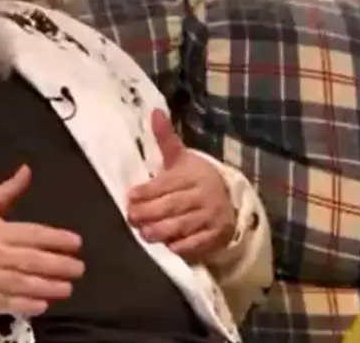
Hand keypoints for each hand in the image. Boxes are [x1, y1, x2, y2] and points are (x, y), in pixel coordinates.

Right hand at [0, 165, 84, 316]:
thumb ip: (6, 191)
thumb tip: (27, 170)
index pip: (35, 235)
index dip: (58, 239)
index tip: (76, 242)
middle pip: (35, 261)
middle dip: (60, 265)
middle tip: (79, 268)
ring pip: (26, 284)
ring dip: (49, 286)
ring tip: (67, 288)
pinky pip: (8, 303)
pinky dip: (26, 304)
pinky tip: (42, 304)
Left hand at [127, 109, 235, 262]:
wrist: (228, 200)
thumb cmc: (194, 178)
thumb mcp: (180, 158)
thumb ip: (165, 139)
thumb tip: (154, 112)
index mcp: (193, 174)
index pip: (167, 184)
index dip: (148, 191)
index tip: (130, 197)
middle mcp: (204, 195)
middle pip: (174, 205)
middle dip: (151, 212)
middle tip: (131, 217)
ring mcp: (211, 217)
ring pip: (184, 225)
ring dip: (162, 231)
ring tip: (144, 234)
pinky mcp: (216, 236)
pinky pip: (198, 243)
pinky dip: (182, 247)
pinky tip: (168, 247)